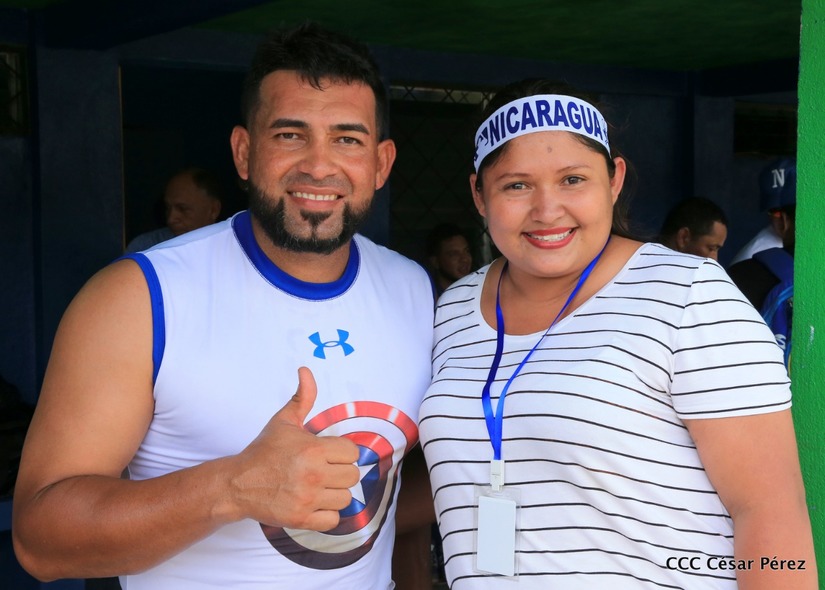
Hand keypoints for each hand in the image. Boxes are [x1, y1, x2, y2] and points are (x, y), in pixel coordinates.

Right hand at [230, 367, 359, 530]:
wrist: (238, 483)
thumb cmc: (264, 451)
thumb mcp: (284, 421)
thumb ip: (302, 397)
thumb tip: (305, 370)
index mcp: (313, 449)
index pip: (352, 452)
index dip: (342, 453)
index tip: (328, 454)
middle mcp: (313, 474)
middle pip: (353, 476)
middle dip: (340, 473)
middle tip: (323, 471)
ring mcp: (307, 498)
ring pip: (346, 498)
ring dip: (334, 493)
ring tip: (318, 487)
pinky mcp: (301, 519)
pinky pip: (334, 519)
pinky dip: (327, 514)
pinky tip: (314, 503)